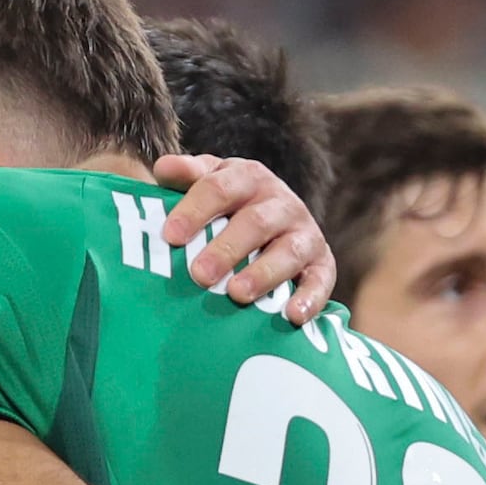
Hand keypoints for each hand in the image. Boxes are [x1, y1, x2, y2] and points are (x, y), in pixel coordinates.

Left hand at [157, 156, 333, 318]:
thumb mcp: (210, 182)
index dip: (194, 211)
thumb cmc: (230, 205)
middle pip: (255, 223)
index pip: (219, 189)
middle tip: (199, 275)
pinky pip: (320, 279)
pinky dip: (310, 298)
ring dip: (263, 273)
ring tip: (237, 294)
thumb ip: (186, 175)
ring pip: (288, 251)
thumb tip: (163, 168)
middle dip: (226, 249)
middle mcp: (281, 202)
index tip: (171, 236)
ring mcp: (304, 232)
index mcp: (248, 178)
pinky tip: (292, 316)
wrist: (278, 217)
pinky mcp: (321, 262)